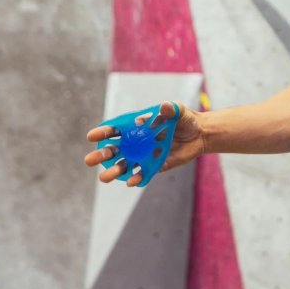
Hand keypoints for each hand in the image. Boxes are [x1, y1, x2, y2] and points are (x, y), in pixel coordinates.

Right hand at [84, 100, 206, 185]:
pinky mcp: (155, 166)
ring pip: (124, 165)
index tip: (92, 136)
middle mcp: (136, 142)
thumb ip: (171, 109)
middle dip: (101, 155)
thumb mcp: (179, 111)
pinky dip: (136, 178)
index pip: (116, 130)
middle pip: (114, 150)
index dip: (103, 133)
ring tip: (103, 177)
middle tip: (89, 160)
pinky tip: (130, 182)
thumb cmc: (185, 119)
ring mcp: (144, 156)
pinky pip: (142, 174)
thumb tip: (164, 106)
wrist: (200, 134)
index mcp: (136, 126)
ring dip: (114, 171)